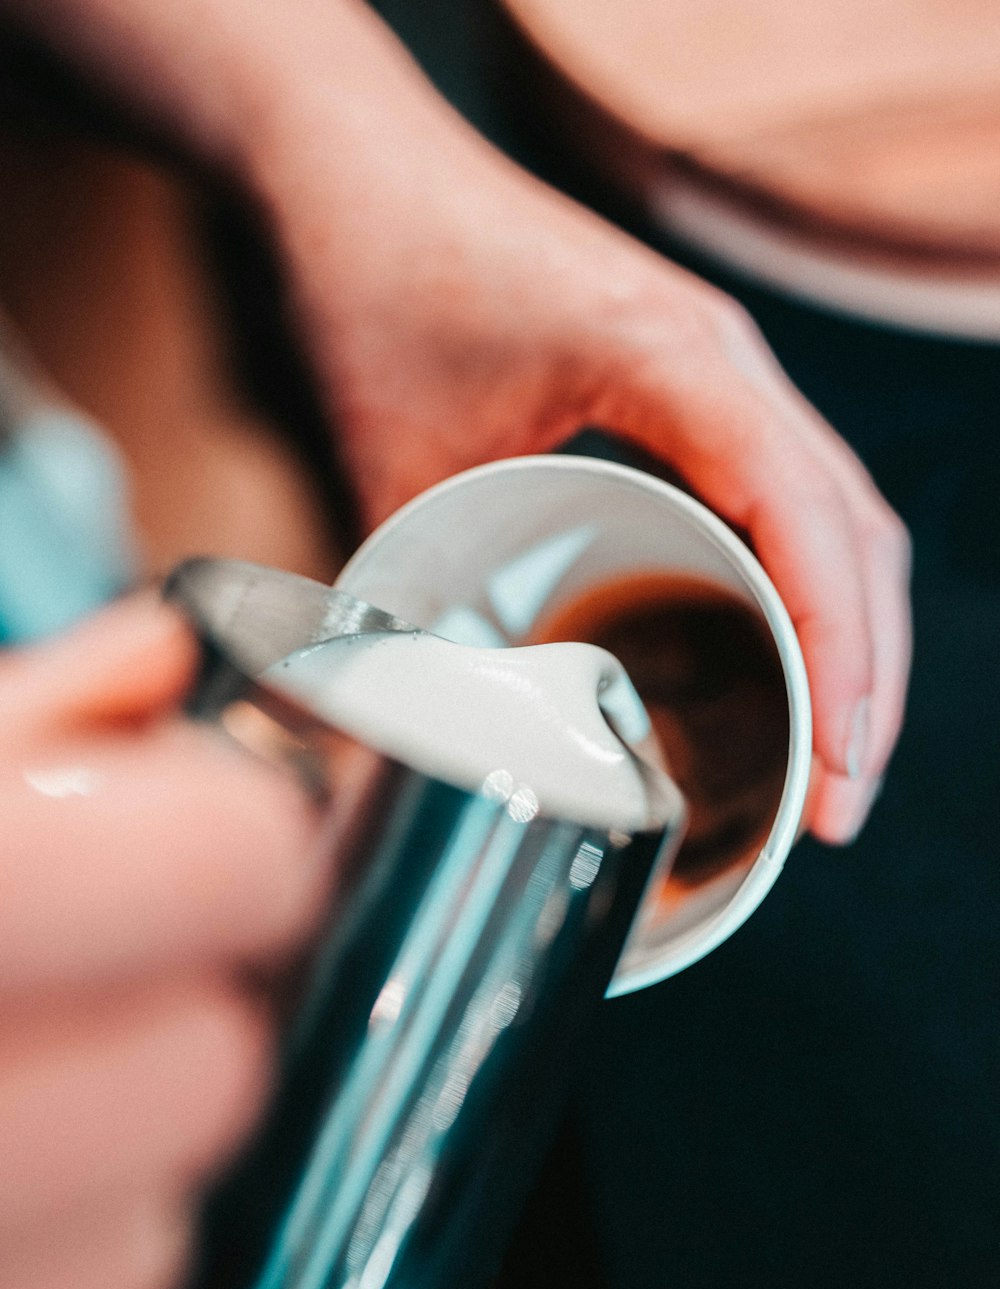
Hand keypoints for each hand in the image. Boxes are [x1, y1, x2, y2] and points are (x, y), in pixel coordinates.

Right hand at [0, 595, 321, 1288]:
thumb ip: (23, 719)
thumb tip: (185, 656)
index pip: (231, 861)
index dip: (242, 840)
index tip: (224, 836)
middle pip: (216, 1078)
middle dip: (196, 1022)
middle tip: (104, 995)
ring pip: (161, 1259)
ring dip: (133, 1187)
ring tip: (11, 1128)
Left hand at [245, 12, 910, 844]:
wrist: (360, 175)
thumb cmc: (378, 285)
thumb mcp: (390, 460)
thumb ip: (408, 602)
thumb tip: (420, 736)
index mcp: (665, 359)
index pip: (799, 506)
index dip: (836, 641)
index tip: (837, 753)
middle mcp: (721, 357)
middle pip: (852, 523)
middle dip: (866, 670)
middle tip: (842, 795)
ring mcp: (718, 368)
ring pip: (841, 510)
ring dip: (855, 633)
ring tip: (837, 752)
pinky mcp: (697, 386)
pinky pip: (792, 491)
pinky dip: (812, 583)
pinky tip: (794, 656)